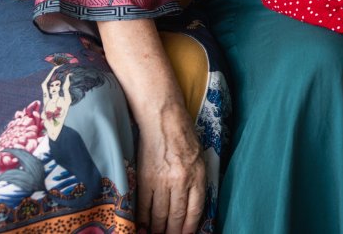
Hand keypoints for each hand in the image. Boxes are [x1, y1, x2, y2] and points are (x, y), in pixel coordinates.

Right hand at [135, 101, 205, 233]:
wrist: (164, 120)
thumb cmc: (184, 136)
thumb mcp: (199, 158)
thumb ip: (196, 180)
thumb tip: (190, 203)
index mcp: (197, 176)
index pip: (195, 210)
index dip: (190, 226)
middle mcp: (181, 182)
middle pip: (176, 216)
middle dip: (173, 232)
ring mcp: (162, 182)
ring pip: (160, 214)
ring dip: (158, 228)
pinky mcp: (145, 179)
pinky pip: (144, 205)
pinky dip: (143, 218)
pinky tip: (143, 224)